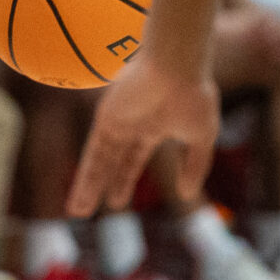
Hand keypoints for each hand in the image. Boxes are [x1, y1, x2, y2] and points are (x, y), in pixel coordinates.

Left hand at [66, 49, 218, 216]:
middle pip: (110, 163)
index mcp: (153, 126)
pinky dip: (86, 175)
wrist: (179, 67)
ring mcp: (116, 122)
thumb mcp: (202, 138)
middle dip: (99, 187)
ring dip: (87, 187)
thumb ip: (195, 166)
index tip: (115, 201)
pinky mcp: (106, 119)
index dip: (124, 180)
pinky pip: (94, 153)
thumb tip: (186, 194)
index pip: (132, 159)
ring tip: (76, 212)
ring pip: (98, 162)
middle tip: (85, 211)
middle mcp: (130, 125)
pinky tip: (81, 194)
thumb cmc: (194, 97)